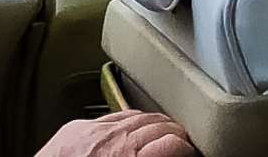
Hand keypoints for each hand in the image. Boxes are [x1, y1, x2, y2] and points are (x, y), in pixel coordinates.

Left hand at [36, 112, 196, 156]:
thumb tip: (169, 156)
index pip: (174, 143)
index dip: (188, 148)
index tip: (191, 152)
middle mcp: (114, 140)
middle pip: (158, 125)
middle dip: (175, 132)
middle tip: (182, 142)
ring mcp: (94, 129)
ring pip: (136, 115)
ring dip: (153, 123)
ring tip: (163, 132)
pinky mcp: (76, 126)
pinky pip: (110, 116)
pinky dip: (127, 120)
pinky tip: (132, 126)